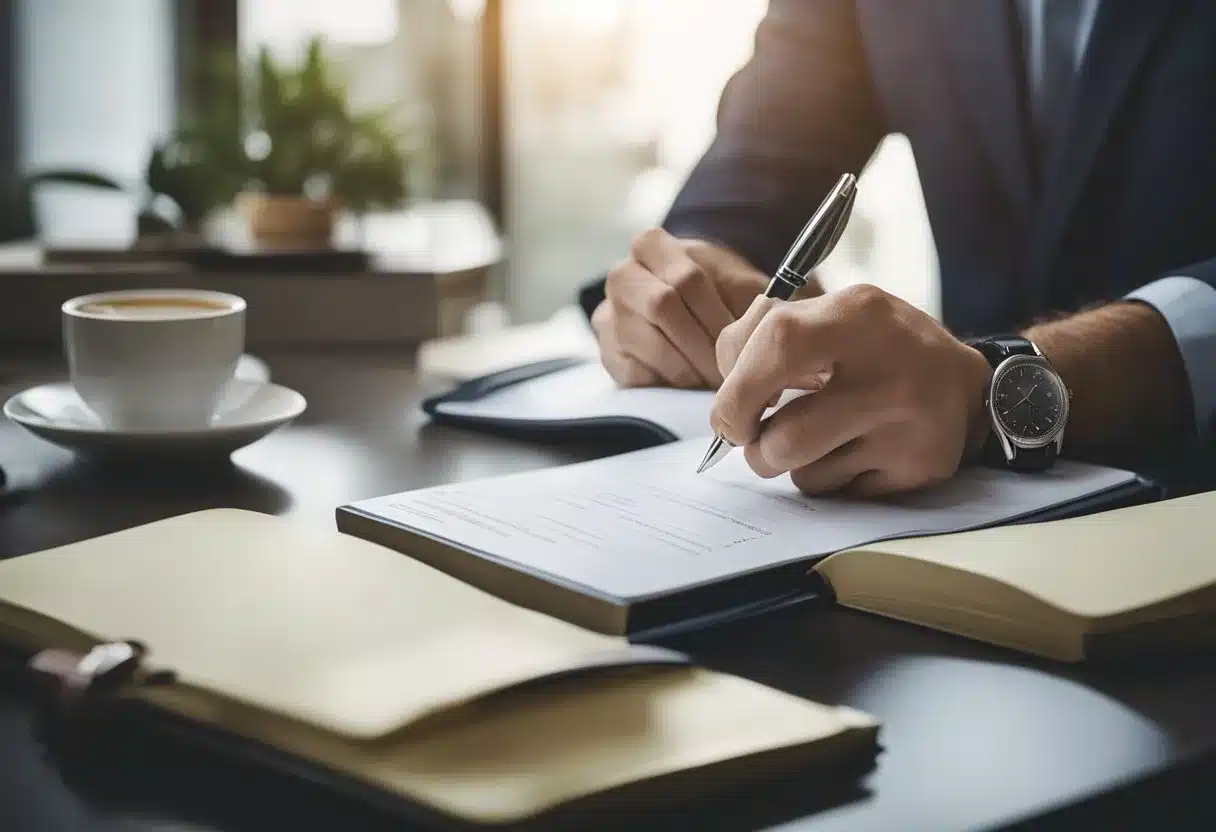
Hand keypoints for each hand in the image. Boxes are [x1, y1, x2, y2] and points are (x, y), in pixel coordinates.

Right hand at [591, 228, 815, 388]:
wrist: (685, 306)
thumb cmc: (719, 293)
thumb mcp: (742, 285)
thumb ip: (759, 306)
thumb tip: (787, 346)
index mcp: (652, 246)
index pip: (686, 280)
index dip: (719, 318)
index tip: (747, 344)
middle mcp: (623, 276)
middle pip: (661, 307)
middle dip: (704, 345)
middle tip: (735, 371)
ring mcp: (609, 315)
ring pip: (649, 345)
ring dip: (691, 368)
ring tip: (721, 381)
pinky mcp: (608, 353)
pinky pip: (638, 374)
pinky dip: (671, 384)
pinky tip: (695, 384)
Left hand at [711, 284, 993, 495]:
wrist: (965, 386)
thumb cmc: (875, 350)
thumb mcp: (831, 315)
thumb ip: (765, 333)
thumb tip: (726, 388)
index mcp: (857, 313)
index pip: (774, 344)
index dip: (735, 387)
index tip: (730, 408)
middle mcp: (889, 370)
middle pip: (784, 436)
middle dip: (750, 445)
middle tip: (748, 437)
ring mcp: (906, 426)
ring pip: (803, 471)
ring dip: (787, 462)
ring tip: (810, 438)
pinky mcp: (917, 468)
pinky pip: (835, 490)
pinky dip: (827, 477)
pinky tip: (852, 451)